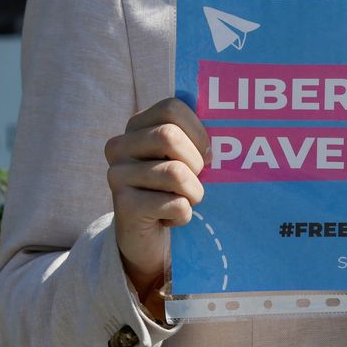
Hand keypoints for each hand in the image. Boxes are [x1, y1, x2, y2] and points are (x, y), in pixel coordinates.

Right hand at [105, 98, 209, 318]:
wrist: (149, 238)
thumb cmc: (176, 191)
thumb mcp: (186, 159)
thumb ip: (200, 140)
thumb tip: (229, 134)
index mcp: (137, 126)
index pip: (172, 108)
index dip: (198, 131)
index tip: (205, 153)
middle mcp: (119, 146)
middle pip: (169, 137)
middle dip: (196, 163)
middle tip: (195, 180)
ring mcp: (117, 176)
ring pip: (175, 173)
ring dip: (194, 193)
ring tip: (185, 201)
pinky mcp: (124, 207)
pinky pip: (175, 204)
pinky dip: (184, 215)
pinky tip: (171, 218)